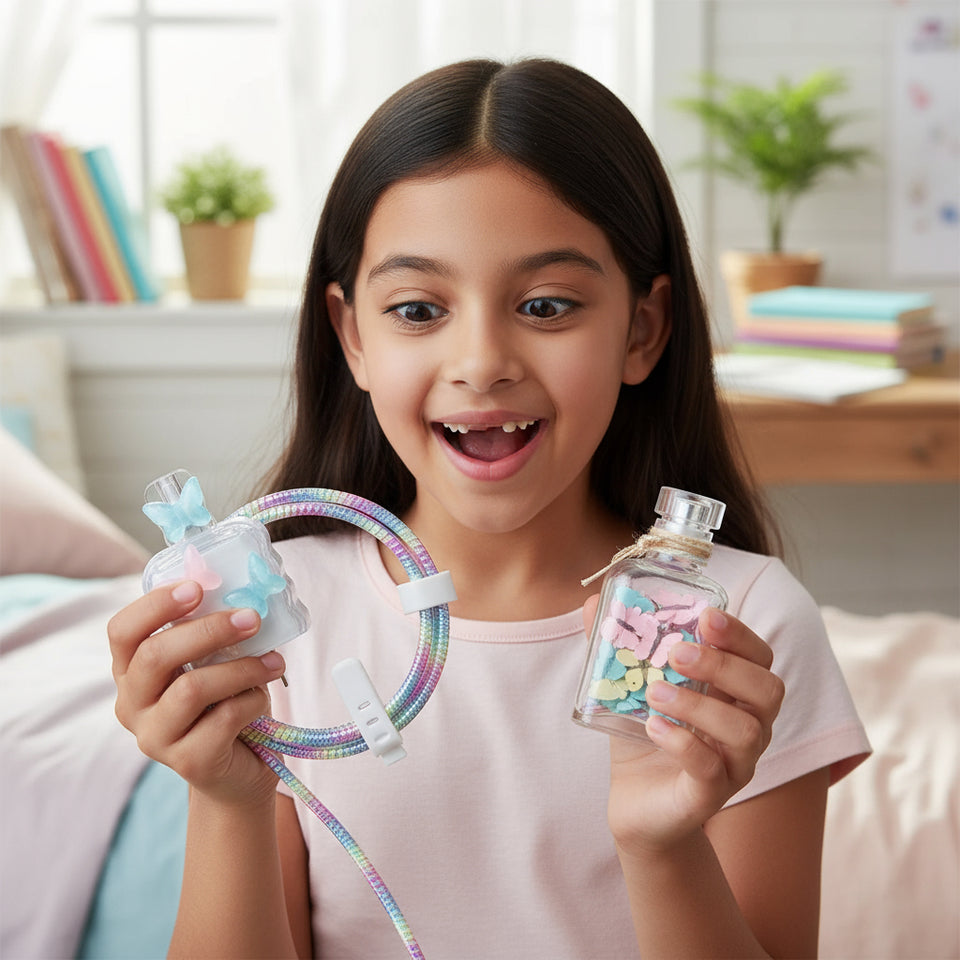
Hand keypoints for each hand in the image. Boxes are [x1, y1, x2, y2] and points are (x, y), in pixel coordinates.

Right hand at [109, 581, 286, 806]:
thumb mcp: (213, 663)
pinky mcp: (188, 762)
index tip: (197, 588)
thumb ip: (212, 634)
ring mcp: (155, 738)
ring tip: (274, 662)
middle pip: (155, 656)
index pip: (122, 631)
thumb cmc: (225, 703)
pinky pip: (224, 718)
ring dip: (241, 668)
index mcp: (131, 672)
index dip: (155, 605)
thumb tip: (245, 595)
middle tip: (251, 618)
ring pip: (192, 688)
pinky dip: (253, 700)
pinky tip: (262, 699)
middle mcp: (132, 705)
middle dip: (209, 630)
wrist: (238, 770)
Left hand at [583, 597, 784, 853]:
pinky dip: (682, 742)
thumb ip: (619, 645)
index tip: (706, 617)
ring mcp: (734, 765)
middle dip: (724, 664)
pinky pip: (710, 768)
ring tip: (654, 692)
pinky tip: (653, 727)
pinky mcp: (710, 796)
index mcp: (735, 694)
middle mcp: (748, 728)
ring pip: (744, 730)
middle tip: (677, 653)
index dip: (740, 635)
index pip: (760, 658)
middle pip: (768, 690)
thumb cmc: (644, 736)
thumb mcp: (631, 685)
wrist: (634, 802)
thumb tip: (595, 603)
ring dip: (698, 704)